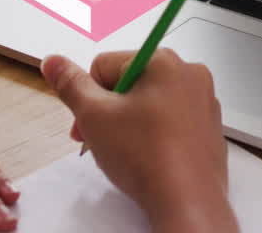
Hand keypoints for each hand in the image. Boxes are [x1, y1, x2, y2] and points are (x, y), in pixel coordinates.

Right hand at [40, 51, 233, 226]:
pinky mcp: (208, 126)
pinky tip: (148, 156)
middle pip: (129, 82)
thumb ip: (70, 84)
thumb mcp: (94, 116)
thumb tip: (53, 62)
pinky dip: (155, 133)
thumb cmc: (146, 157)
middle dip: (109, 110)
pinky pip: (171, 119)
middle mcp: (188, 73)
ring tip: (126, 151)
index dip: (89, 96)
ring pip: (149, 102)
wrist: (187, 201)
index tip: (87, 123)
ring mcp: (203, 100)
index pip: (105, 65)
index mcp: (162, 60)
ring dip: (130, 122)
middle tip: (101, 140)